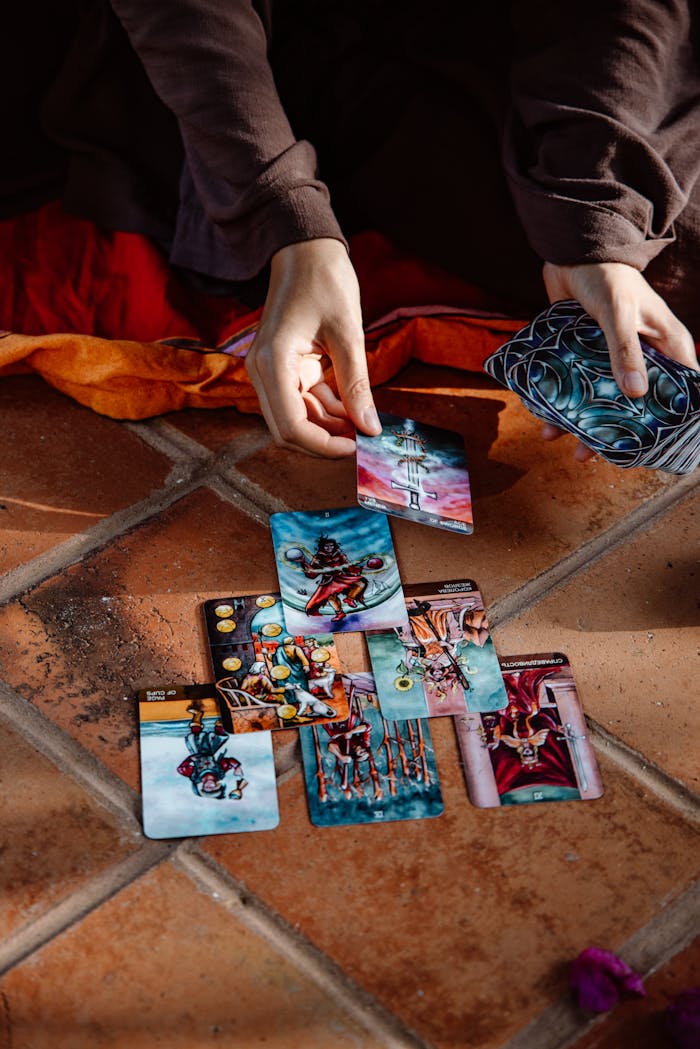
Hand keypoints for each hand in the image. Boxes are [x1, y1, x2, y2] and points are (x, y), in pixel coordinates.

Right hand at [246, 238, 381, 456]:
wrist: (305, 248)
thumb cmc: (324, 280)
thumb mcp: (348, 334)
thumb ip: (357, 384)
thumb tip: (370, 427)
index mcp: (273, 362)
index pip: (291, 426)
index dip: (323, 445)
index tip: (356, 447)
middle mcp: (263, 372)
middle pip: (288, 430)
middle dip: (325, 441)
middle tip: (362, 440)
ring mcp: (270, 371)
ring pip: (296, 419)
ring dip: (328, 427)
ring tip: (363, 423)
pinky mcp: (282, 368)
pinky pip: (302, 402)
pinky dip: (326, 410)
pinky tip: (353, 408)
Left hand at [541, 261, 698, 459]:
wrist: (571, 249)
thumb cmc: (606, 274)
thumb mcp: (619, 313)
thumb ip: (625, 351)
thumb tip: (636, 394)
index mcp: (667, 345)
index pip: (681, 390)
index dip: (670, 420)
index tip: (652, 447)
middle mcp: (643, 355)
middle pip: (635, 403)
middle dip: (612, 429)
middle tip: (590, 452)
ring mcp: (612, 356)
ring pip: (601, 397)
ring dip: (578, 418)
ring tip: (555, 437)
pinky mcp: (584, 353)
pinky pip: (576, 383)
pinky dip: (561, 400)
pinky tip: (543, 415)